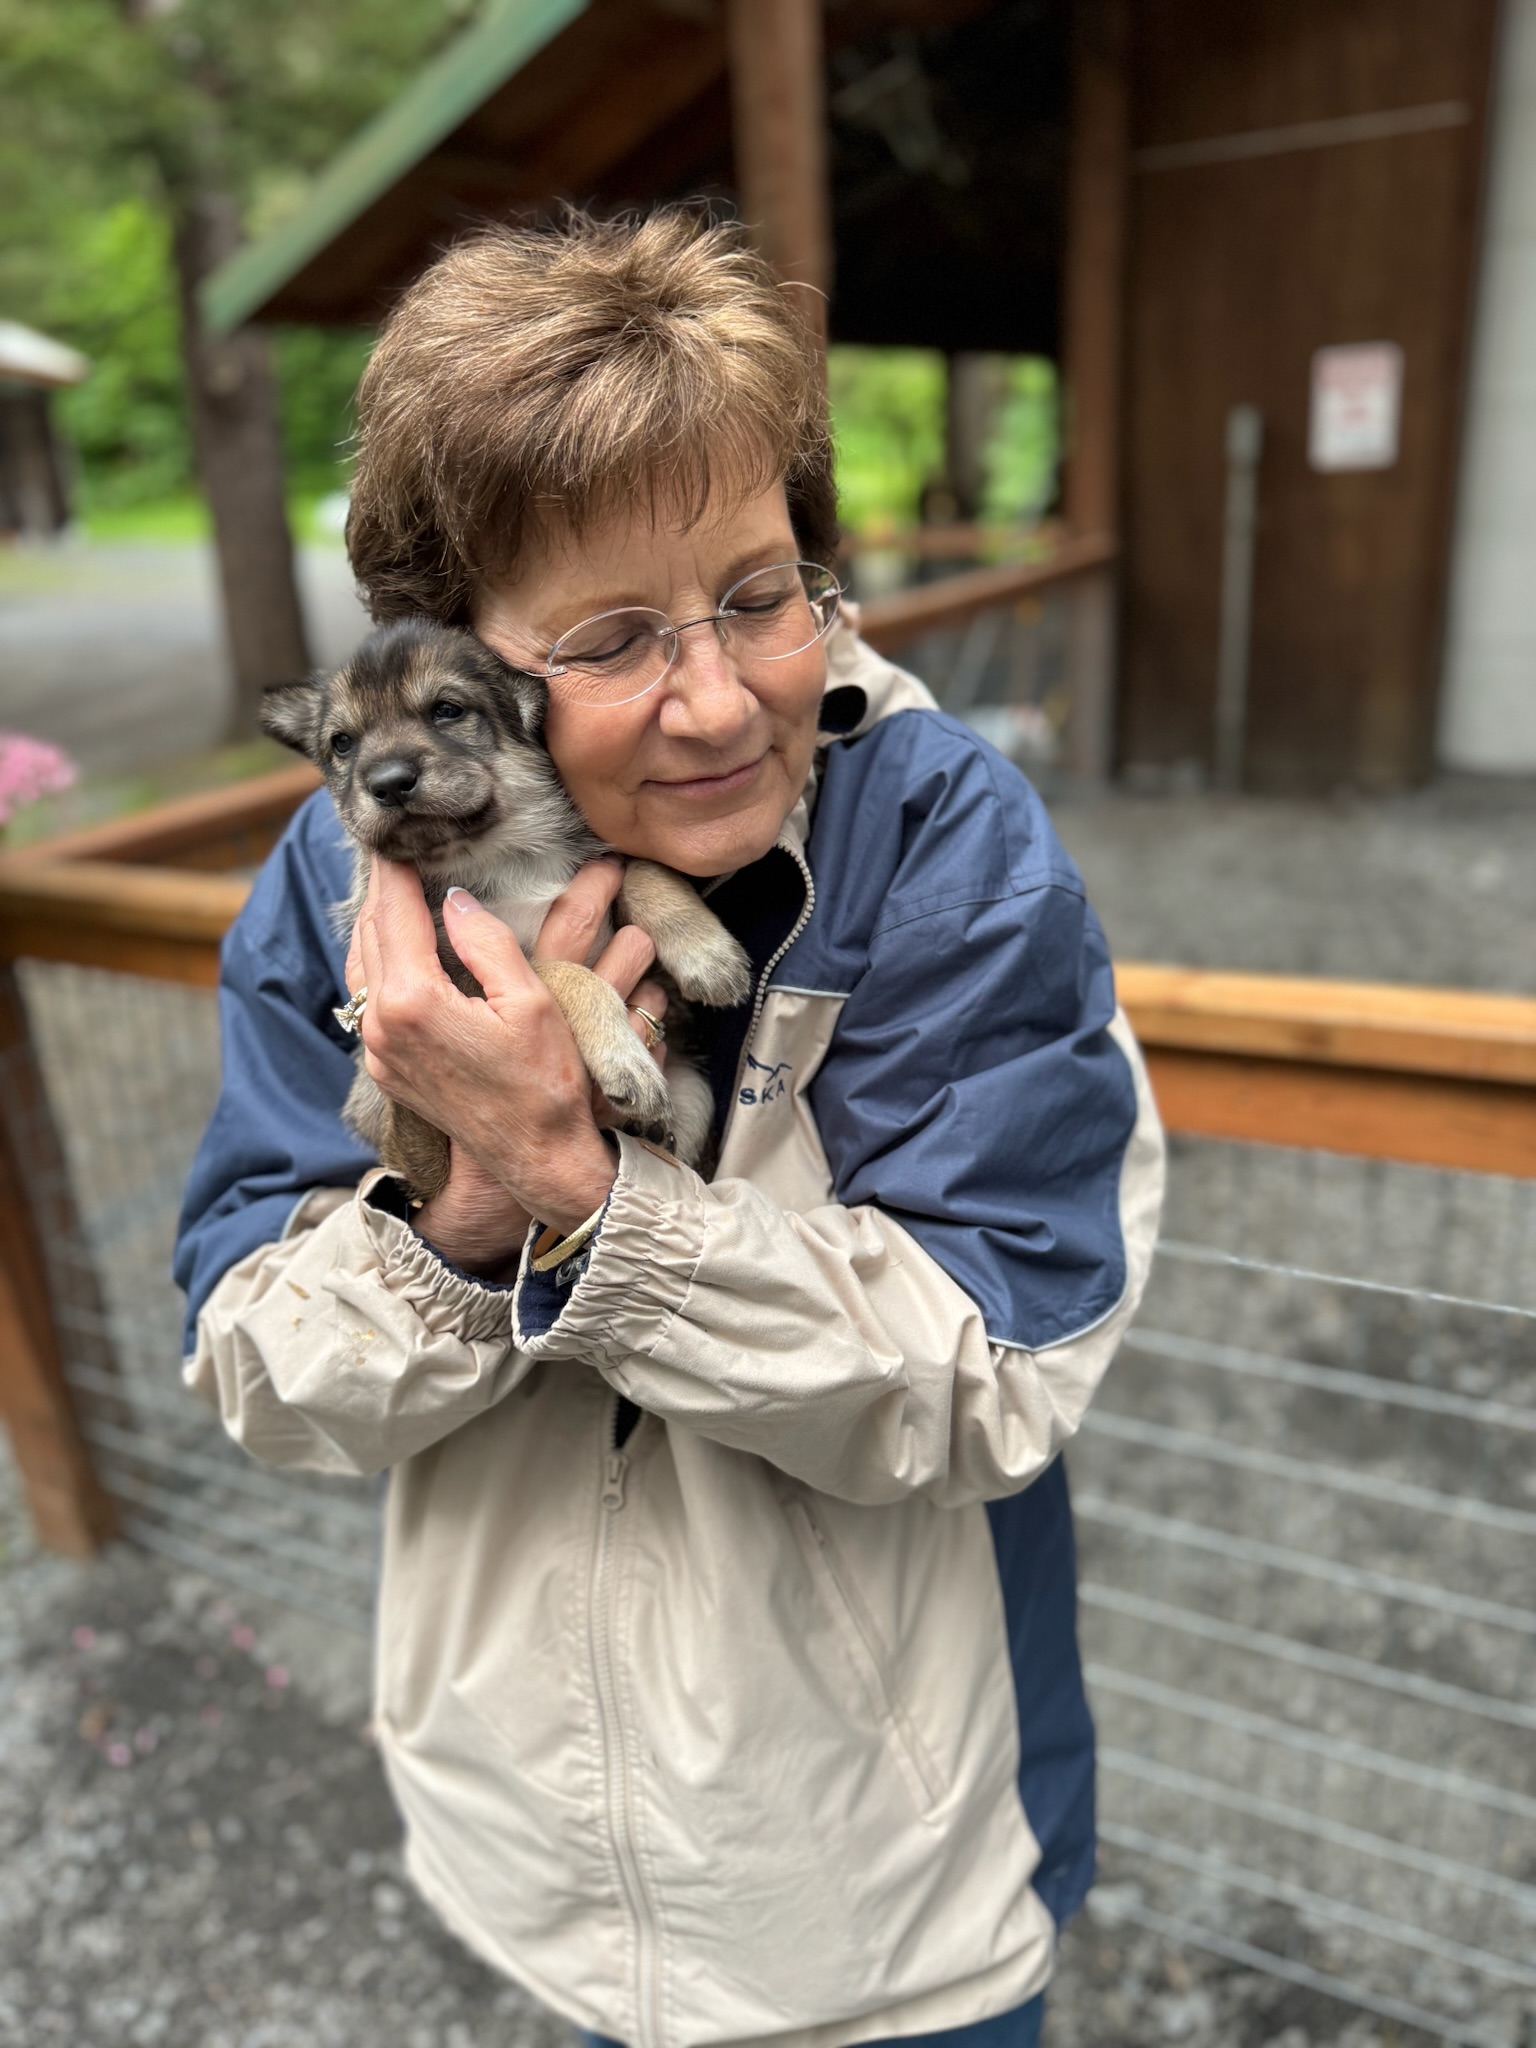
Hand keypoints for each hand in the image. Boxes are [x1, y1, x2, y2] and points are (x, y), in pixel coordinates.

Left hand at [348, 858, 669, 1269]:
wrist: (536, 1157)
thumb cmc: (544, 1083)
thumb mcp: (530, 1001)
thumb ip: (486, 942)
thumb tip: (455, 900)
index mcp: (413, 1001)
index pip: (396, 912)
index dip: (397, 868)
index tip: (399, 834)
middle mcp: (382, 1025)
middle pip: (370, 933)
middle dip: (384, 888)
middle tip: (395, 849)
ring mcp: (379, 1051)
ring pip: (361, 965)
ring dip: (377, 923)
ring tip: (396, 888)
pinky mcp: (386, 1068)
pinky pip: (368, 998)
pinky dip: (379, 960)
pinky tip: (401, 946)